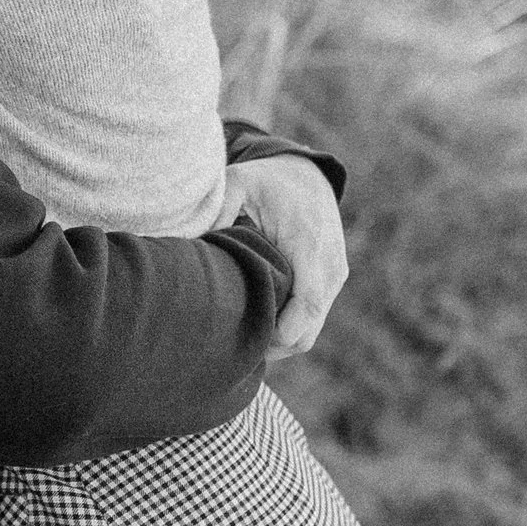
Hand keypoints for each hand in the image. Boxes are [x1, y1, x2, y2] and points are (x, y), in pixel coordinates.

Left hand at [216, 151, 348, 358]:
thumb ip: (218, 208)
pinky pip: (313, 321)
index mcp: (309, 243)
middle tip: (232, 348)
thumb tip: (191, 242)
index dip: (281, 332)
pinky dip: (289, 330)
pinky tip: (258, 325)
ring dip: (279, 342)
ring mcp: (335, 276)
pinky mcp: (332, 283)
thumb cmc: (268, 181)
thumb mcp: (240, 182)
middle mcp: (330, 265)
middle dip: (273, 347)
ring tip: (242, 339)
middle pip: (308, 330)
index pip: (307, 302)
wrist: (308, 176)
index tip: (248, 342)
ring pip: (310, 331)